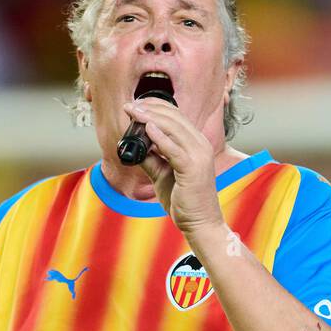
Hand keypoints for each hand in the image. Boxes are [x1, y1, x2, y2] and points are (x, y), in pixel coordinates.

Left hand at [123, 97, 224, 239]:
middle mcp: (200, 145)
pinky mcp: (193, 168)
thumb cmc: (184, 200)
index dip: (155, 107)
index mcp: (196, 144)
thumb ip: (151, 158)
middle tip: (129, 106)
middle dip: (149, 109)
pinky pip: (174, 149)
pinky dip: (160, 137)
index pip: (176, 116)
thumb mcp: (162, 175)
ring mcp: (199, 155)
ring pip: (173, 128)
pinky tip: (146, 129)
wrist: (199, 223)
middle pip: (174, 117)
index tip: (134, 106)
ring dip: (150, 118)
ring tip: (133, 113)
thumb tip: (135, 146)